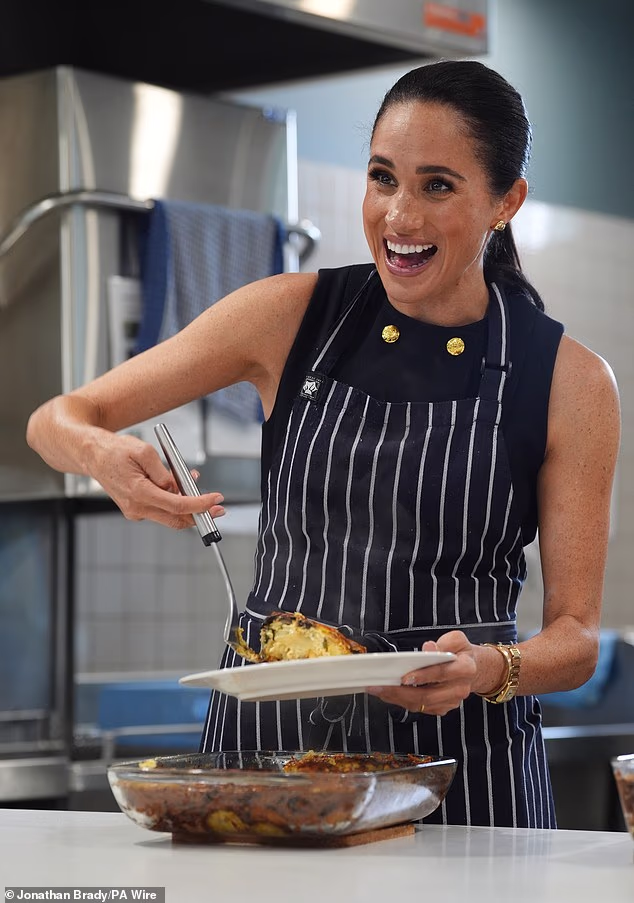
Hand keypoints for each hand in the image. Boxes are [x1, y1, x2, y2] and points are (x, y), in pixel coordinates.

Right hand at [89, 432, 224, 528]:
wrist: (92, 455)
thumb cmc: (115, 450)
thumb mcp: (145, 452)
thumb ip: (164, 472)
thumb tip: (178, 488)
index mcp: (138, 493)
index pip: (177, 505)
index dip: (200, 505)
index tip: (215, 501)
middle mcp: (136, 507)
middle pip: (176, 519)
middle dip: (200, 515)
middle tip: (217, 508)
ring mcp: (134, 511)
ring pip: (169, 515)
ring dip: (187, 505)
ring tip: (194, 485)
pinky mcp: (135, 509)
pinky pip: (160, 509)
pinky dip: (173, 501)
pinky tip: (177, 487)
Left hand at [366, 630, 477, 714]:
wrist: (474, 669)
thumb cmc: (461, 653)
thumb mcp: (457, 640)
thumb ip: (444, 643)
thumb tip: (429, 648)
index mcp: (466, 668)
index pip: (442, 673)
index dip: (423, 676)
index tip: (405, 677)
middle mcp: (459, 688)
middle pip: (428, 695)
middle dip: (402, 692)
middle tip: (382, 686)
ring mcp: (451, 701)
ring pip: (422, 704)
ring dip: (398, 699)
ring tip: (380, 690)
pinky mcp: (443, 708)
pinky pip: (421, 708)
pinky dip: (403, 702)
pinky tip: (390, 694)